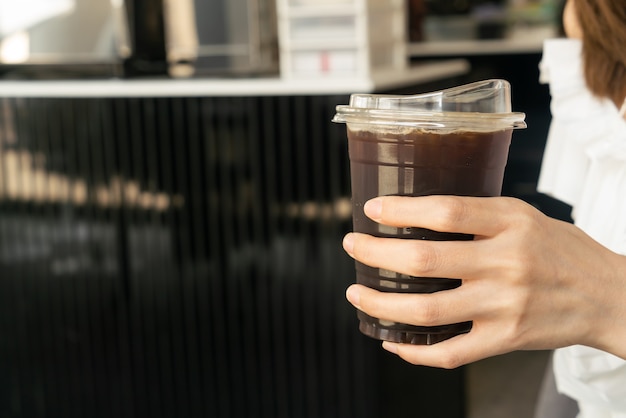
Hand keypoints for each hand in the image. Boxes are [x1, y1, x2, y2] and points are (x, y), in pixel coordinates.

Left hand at [342, 195, 625, 367]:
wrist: (607, 295)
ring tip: (356, 295)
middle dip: (376, 254)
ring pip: (428, 310)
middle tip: (352, 247)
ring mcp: (505, 305)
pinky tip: (393, 342)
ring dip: (381, 305)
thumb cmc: (559, 249)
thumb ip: (477, 215)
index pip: (446, 211)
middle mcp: (506, 263)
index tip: (371, 210)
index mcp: (510, 224)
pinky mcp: (506, 339)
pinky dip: (415, 351)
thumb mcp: (523, 216)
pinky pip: (451, 353)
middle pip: (425, 260)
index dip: (401, 210)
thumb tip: (416, 213)